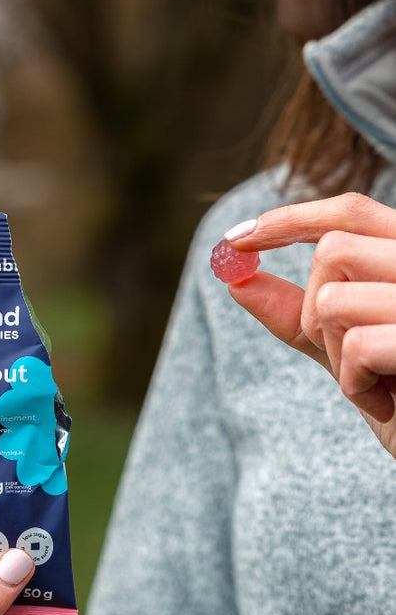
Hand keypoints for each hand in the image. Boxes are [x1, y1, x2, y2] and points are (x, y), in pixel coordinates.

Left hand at [224, 193, 395, 455]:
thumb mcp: (346, 352)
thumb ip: (297, 316)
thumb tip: (235, 280)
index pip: (351, 211)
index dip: (288, 219)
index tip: (235, 239)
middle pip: (332, 251)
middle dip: (315, 311)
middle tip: (349, 357)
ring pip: (334, 300)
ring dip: (336, 353)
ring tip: (376, 382)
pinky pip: (359, 345)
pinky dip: (356, 385)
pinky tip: (389, 403)